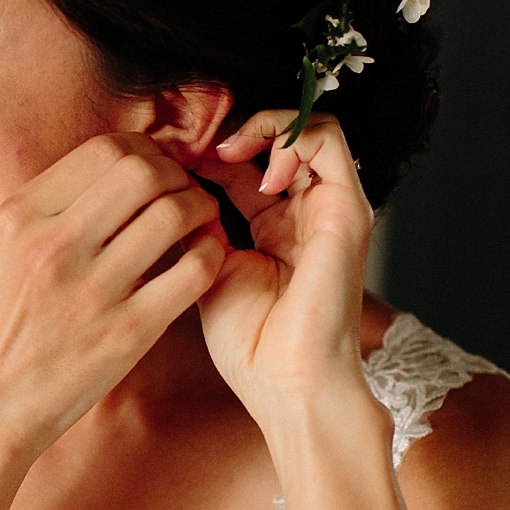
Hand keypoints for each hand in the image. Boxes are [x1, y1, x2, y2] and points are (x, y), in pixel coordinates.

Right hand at [0, 133, 228, 460]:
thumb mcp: (2, 252)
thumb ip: (50, 209)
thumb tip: (113, 168)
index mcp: (17, 217)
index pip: (103, 150)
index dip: (145, 151)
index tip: (156, 171)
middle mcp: (50, 246)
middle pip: (143, 171)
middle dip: (178, 174)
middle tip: (184, 193)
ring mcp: (89, 290)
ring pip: (174, 214)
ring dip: (202, 209)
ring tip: (201, 223)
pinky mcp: (125, 333)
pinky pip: (193, 272)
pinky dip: (211, 255)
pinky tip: (204, 260)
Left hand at [193, 110, 375, 423]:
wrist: (289, 385)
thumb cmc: (248, 342)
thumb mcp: (206, 268)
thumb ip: (195, 224)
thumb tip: (162, 182)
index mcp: (272, 225)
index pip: (245, 161)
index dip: (204, 148)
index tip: (166, 154)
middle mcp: (305, 210)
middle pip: (277, 137)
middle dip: (231, 128)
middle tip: (192, 143)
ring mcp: (330, 206)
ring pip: (306, 126)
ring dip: (261, 124)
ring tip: (224, 151)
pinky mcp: (347, 209)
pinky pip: (326, 141)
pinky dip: (288, 137)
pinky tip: (257, 172)